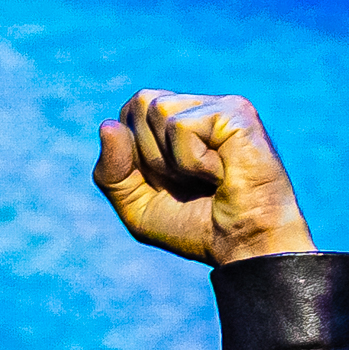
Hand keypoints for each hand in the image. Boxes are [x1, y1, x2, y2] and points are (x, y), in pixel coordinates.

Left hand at [94, 92, 312, 266]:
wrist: (243, 245)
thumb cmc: (196, 228)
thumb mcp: (137, 208)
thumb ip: (111, 172)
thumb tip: (106, 125)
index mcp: (175, 121)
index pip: (125, 114)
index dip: (131, 157)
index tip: (166, 183)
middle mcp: (197, 106)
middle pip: (137, 104)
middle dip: (149, 156)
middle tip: (187, 181)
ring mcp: (217, 104)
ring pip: (156, 110)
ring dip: (170, 159)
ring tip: (205, 176)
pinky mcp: (234, 110)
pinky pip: (181, 126)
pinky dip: (191, 161)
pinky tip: (220, 172)